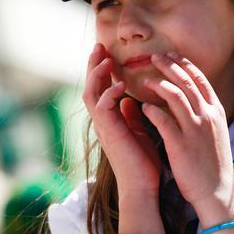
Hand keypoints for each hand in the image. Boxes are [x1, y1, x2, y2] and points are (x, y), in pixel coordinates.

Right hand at [82, 43, 161, 197]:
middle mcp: (102, 121)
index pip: (101, 88)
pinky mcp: (109, 133)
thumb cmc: (143, 163)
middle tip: (100, 46)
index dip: (102, 70)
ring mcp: (103, 127)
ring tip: (105, 59)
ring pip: (90, 93)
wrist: (143, 187)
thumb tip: (129, 100)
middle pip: (90, 86)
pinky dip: (109, 93)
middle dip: (94, 65)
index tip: (108, 53)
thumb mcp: (139, 132)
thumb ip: (132, 116)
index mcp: (110, 119)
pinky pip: (102, 107)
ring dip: (97, 75)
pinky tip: (120, 84)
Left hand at [141, 52, 233, 212]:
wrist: (217, 190)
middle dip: (169, 65)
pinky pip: (162, 119)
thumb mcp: (216, 133)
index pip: (200, 79)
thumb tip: (195, 100)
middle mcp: (207, 116)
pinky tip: (142, 106)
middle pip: (186, 81)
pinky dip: (151, 109)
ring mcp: (195, 129)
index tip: (172, 55)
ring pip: (174, 95)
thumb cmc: (213, 164)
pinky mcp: (180, 144)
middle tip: (154, 57)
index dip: (185, 64)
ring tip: (144, 80)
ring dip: (157, 83)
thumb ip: (206, 114)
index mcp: (216, 111)